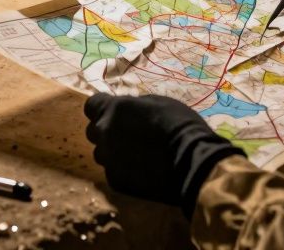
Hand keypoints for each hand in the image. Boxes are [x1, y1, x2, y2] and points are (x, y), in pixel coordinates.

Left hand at [84, 93, 242, 213]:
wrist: (191, 164)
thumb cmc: (180, 125)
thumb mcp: (158, 103)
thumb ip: (135, 106)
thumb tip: (128, 110)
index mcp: (114, 110)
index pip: (92, 105)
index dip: (103, 108)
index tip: (116, 112)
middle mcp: (104, 133)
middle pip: (94, 130)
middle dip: (107, 129)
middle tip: (128, 133)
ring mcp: (108, 159)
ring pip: (102, 153)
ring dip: (113, 150)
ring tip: (136, 154)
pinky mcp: (115, 181)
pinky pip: (113, 170)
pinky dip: (123, 169)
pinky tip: (142, 169)